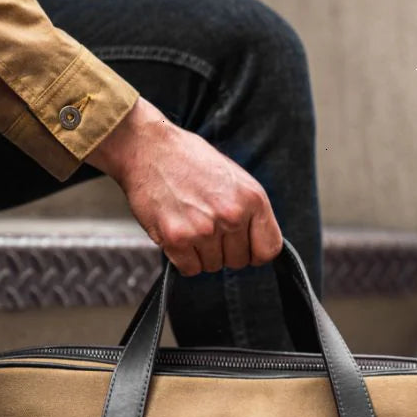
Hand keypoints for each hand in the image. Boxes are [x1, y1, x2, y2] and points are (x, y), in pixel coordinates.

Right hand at [87, 98, 282, 275]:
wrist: (148, 148)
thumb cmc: (190, 160)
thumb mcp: (234, 177)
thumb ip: (249, 210)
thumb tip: (256, 241)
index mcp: (252, 198)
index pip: (268, 249)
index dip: (254, 251)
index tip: (243, 245)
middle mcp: (231, 215)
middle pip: (238, 261)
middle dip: (224, 251)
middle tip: (207, 226)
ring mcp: (204, 229)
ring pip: (212, 266)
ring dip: (201, 252)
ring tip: (190, 223)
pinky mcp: (177, 239)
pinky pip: (190, 268)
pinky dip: (183, 258)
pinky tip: (178, 233)